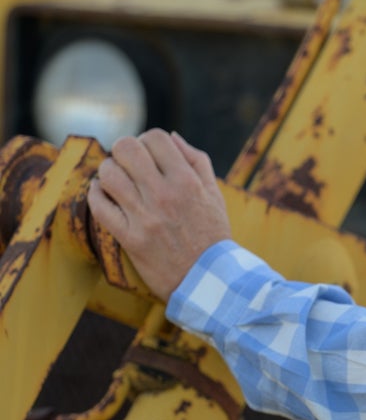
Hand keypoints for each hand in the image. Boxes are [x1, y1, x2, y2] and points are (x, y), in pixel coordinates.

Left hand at [87, 130, 231, 299]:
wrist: (210, 281)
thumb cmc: (213, 237)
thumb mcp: (215, 195)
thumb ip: (197, 161)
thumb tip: (172, 137)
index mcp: (187, 181)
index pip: (155, 137)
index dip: (147, 141)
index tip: (147, 155)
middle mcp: (165, 195)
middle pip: (126, 149)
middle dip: (123, 151)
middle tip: (126, 164)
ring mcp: (146, 217)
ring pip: (108, 175)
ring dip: (107, 172)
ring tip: (115, 181)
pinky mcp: (131, 239)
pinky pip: (100, 207)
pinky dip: (96, 195)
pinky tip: (103, 195)